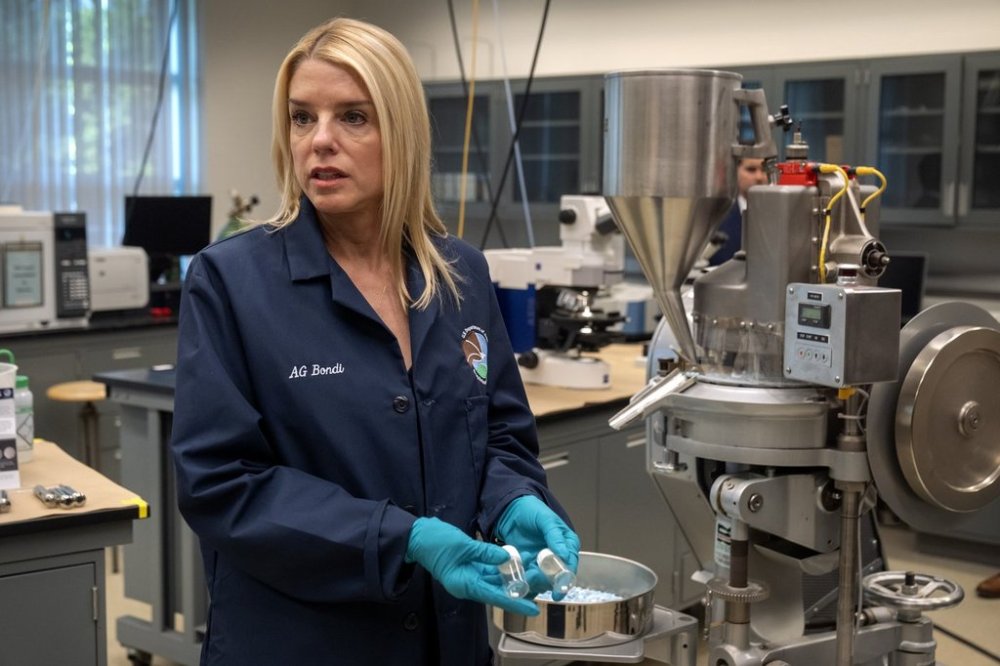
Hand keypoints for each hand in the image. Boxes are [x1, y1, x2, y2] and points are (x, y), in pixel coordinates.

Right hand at [405, 517, 537, 615]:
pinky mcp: (468, 568)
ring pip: (494, 582)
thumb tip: (507, 557)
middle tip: (538, 585)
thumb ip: (485, 552)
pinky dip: (500, 569)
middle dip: (517, 589)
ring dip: (510, 578)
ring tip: (531, 573)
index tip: (533, 608)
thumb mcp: (462, 545)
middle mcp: (468, 585)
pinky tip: (514, 562)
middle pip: (497, 591)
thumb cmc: (436, 541)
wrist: (418, 536)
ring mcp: (468, 577)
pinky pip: (488, 572)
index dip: (515, 602)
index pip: (495, 596)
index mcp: (465, 584)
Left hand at [495, 496, 580, 599]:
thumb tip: (565, 555)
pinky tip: (516, 576)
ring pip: (542, 581)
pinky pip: (528, 579)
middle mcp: (558, 557)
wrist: (511, 510)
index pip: (571, 565)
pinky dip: (523, 580)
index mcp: (568, 545)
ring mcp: (542, 564)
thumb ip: (556, 537)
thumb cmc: (532, 511)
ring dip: (533, 581)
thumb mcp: (546, 520)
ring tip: (523, 573)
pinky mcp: (528, 567)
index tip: (558, 586)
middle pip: (557, 577)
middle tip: (533, 577)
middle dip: (545, 581)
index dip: (565, 577)